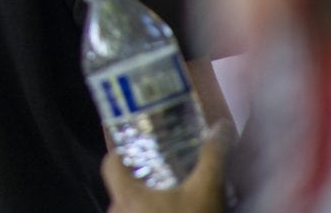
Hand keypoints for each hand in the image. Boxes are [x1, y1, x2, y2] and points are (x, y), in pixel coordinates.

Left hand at [102, 121, 234, 212]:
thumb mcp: (207, 192)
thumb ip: (213, 157)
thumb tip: (220, 126)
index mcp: (126, 195)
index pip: (110, 163)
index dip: (122, 153)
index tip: (139, 147)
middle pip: (122, 189)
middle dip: (142, 182)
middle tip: (165, 173)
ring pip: (131, 210)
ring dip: (148, 205)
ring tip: (173, 199)